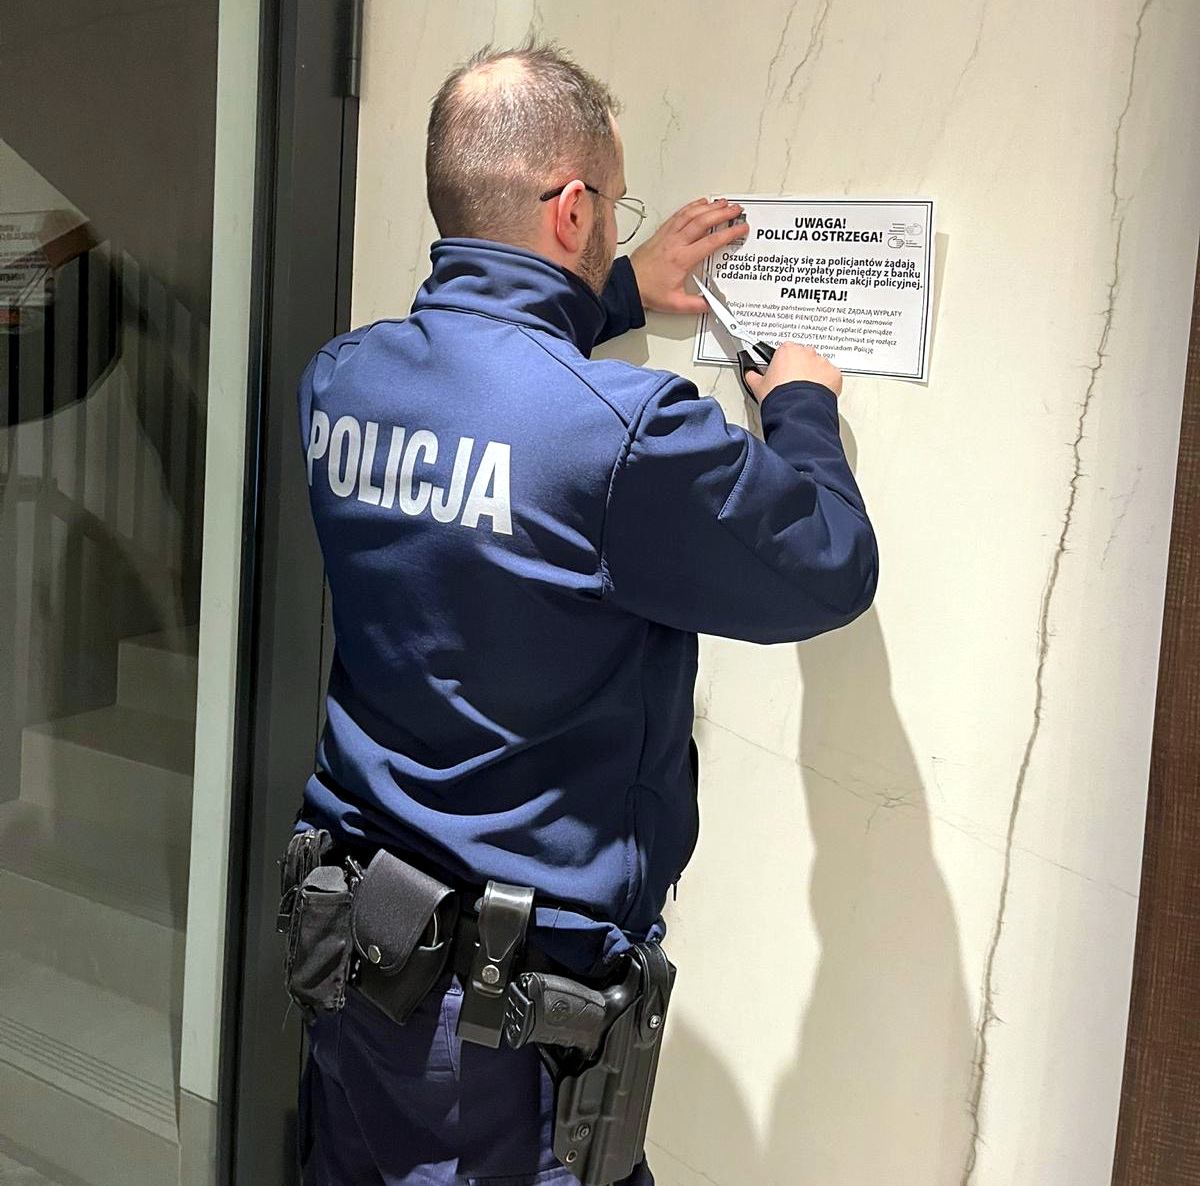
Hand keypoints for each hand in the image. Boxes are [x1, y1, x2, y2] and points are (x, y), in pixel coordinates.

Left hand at [629, 198, 749, 314]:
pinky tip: (700, 203)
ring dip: (709, 206)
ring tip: (722, 202)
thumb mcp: (676, 304)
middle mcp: (676, 243)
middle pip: (703, 221)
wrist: (628, 285)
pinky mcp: (661, 233)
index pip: (711, 241)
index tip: (741, 228)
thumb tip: (712, 305)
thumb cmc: (649, 291)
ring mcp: (668, 236)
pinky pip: (678, 215)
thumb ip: (697, 305)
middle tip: (736, 209)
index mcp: (683, 259)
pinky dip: (691, 207)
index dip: (729, 233)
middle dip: (723, 213)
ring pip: (691, 214)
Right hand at [742, 343, 842, 404]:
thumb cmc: (780, 397)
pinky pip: (830, 377)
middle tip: (791, 384)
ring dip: (813, 376)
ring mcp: (822, 363)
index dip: (782, 364)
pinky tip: (816, 394)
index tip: (780, 373)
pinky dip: (826, 384)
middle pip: (803, 357)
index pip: (785, 351)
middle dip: (799, 368)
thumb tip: (750, 374)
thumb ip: (753, 375)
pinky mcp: (834, 375)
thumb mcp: (758, 385)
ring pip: (818, 366)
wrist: (798, 410)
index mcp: (787, 350)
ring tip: (804, 392)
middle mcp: (807, 352)